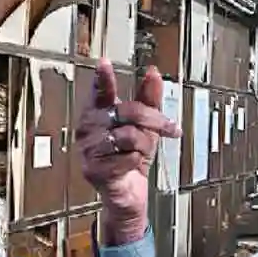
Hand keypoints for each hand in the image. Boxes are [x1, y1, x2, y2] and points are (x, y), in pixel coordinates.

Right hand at [78, 59, 180, 243]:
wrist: (127, 193)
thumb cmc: (132, 156)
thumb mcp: (145, 126)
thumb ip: (148, 99)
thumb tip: (153, 72)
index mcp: (98, 113)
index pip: (100, 92)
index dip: (103, 78)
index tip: (104, 63)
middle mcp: (88, 129)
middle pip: (129, 112)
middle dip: (155, 120)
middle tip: (170, 128)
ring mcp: (88, 150)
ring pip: (130, 136)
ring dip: (146, 146)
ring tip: (142, 153)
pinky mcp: (94, 170)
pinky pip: (129, 158)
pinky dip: (138, 162)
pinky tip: (132, 166)